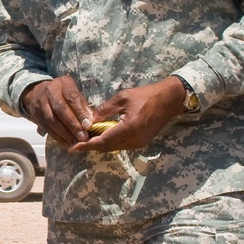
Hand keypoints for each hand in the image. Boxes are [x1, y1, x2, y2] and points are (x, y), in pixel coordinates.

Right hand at [21, 76, 92, 147]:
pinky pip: (47, 128)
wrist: (37, 92)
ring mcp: (41, 104)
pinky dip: (58, 138)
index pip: (72, 98)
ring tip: (75, 143)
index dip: (80, 112)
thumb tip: (94, 121)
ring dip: (65, 133)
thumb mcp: (74, 93)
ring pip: (52, 120)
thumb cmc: (63, 93)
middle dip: (72, 125)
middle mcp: (50, 92)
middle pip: (60, 109)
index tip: (88, 125)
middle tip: (83, 136)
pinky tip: (67, 144)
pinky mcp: (36, 116)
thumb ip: (83, 105)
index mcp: (63, 84)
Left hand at [70, 76, 186, 153]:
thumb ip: (104, 111)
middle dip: (91, 146)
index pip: (103, 141)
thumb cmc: (146, 95)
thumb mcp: (122, 98)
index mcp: (128, 128)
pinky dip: (110, 143)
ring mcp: (139, 143)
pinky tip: (101, 136)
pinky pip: (121, 145)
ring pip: (114, 148)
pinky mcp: (141, 142)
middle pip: (107, 148)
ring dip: (100, 145)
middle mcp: (134, 139)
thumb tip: (88, 121)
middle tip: (76, 143)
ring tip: (86, 139)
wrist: (170, 99)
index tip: (73, 147)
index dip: (87, 145)